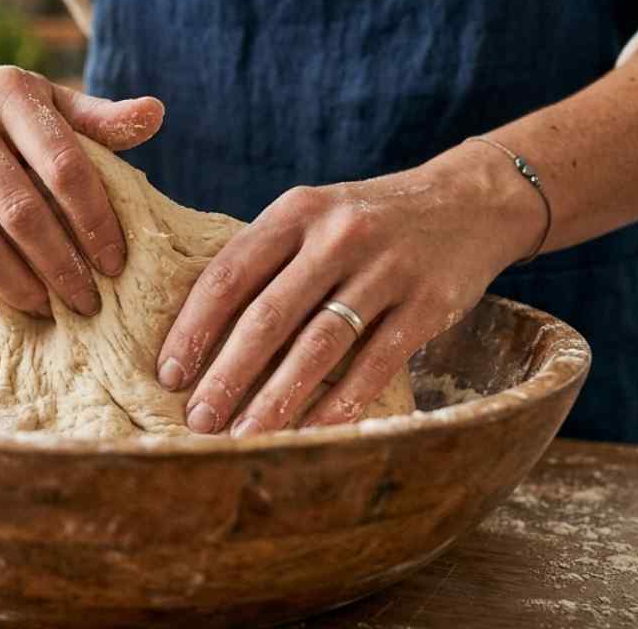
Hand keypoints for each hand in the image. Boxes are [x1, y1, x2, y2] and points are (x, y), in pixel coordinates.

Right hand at [0, 65, 163, 313]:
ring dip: (18, 286)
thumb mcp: (51, 103)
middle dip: (61, 266)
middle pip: (20, 212)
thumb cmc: (3, 116)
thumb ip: (101, 119)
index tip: (116, 264)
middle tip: (88, 302)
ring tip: (48, 308)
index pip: (64, 166)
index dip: (94, 221)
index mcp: (9, 94)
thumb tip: (156, 114)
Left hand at [155, 143, 542, 435]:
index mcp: (297, 211)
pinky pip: (375, 362)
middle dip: (226, 374)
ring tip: (244, 436)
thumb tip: (203, 332)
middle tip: (198, 420)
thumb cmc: (371, 221)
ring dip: (276, 397)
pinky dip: (341, 403)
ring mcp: (385, 269)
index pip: (230, 273)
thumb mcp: (316, 216)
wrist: (468, 201)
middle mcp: (337, 235)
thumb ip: (269, 259)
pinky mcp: (426, 303)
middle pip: (268, 315)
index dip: (194, 327)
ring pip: (319, 344)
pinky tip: (312, 433)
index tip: (170, 373)